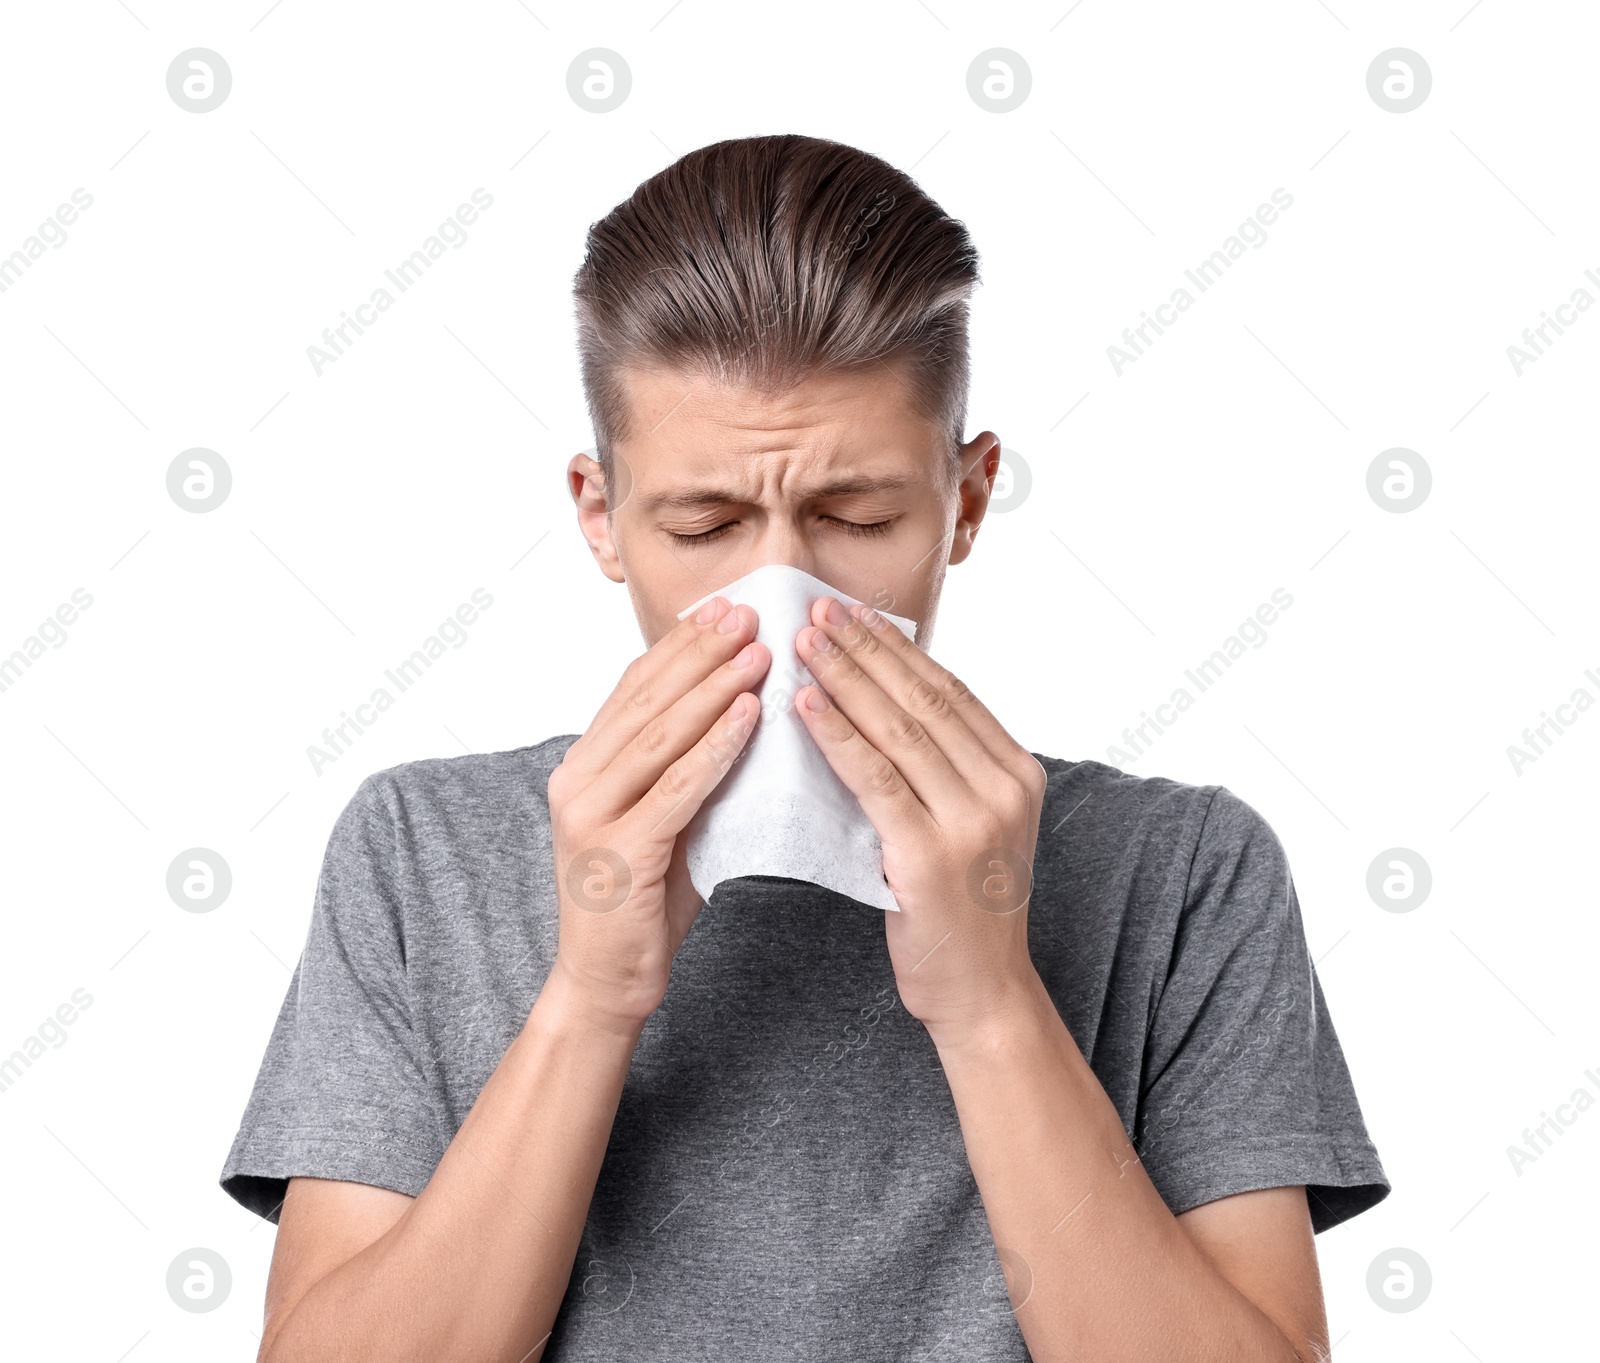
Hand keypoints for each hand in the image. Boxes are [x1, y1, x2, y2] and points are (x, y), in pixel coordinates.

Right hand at [546, 595, 769, 1030]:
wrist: (604, 982)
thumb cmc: (643, 901)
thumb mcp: (665, 819)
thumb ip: (684, 769)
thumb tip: (744, 710)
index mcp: (583, 766)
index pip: (635, 688)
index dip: (681, 645)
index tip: (726, 607)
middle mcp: (576, 780)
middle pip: (647, 699)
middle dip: (702, 651)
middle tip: (751, 613)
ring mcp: (591, 815)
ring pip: (661, 735)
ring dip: (714, 688)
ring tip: (759, 652)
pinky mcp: (618, 851)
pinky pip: (676, 788)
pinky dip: (716, 748)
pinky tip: (750, 718)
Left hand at [793, 597, 1047, 1046]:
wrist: (980, 995)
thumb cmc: (960, 910)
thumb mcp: (968, 826)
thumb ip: (940, 770)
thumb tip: (881, 703)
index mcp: (1017, 773)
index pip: (949, 692)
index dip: (896, 649)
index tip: (852, 613)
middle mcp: (1004, 789)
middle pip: (923, 700)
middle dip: (864, 649)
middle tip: (817, 609)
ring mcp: (972, 822)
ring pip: (898, 731)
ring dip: (844, 678)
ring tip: (802, 642)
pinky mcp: (931, 857)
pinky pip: (875, 780)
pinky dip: (836, 736)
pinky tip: (806, 705)